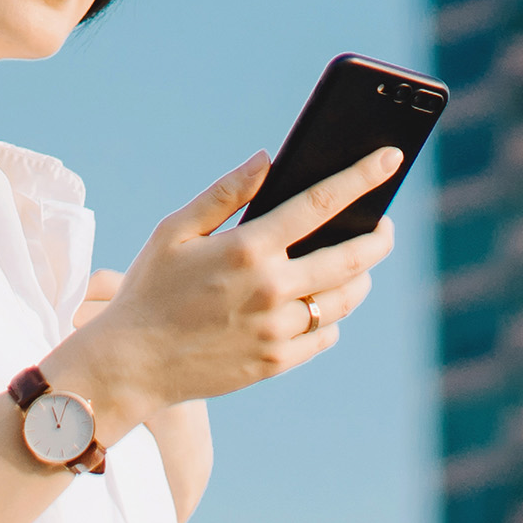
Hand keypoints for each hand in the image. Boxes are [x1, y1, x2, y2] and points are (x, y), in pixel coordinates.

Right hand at [43, 147, 398, 437]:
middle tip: (384, 226)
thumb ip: (225, 193)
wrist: (131, 365)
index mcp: (248, 249)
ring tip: (355, 265)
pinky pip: (325, 335)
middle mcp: (271, 290)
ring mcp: (278, 331)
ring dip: (360, 278)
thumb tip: (268, 159)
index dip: (362, 177)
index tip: (391, 158)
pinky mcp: (277, 362)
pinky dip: (331, 317)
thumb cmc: (149, 289)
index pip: (321, 203)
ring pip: (344, 300)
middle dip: (378, 237)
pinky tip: (319, 304)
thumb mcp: (175, 231)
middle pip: (351, 258)